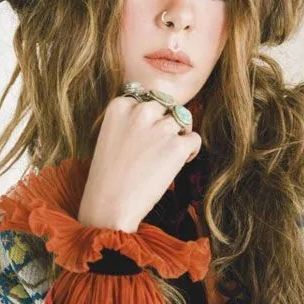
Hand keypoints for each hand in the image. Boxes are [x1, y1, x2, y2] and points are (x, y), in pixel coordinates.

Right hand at [77, 95, 201, 231]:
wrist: (109, 206)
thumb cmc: (108, 176)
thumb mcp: (111, 135)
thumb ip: (131, 119)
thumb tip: (159, 112)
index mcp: (120, 105)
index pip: (146, 97)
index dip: (151, 115)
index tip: (144, 134)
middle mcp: (141, 111)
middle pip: (167, 103)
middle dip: (167, 119)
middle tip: (161, 142)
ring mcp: (161, 128)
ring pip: (183, 118)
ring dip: (180, 134)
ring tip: (169, 153)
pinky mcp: (177, 146)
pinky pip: (194, 138)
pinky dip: (191, 150)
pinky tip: (178, 163)